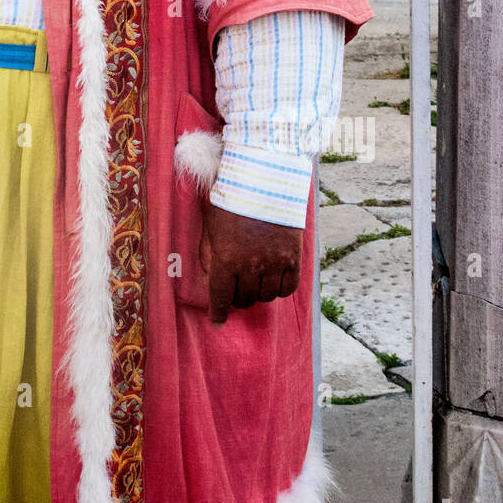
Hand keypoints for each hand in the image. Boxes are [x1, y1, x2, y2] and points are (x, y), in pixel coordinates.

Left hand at [199, 200, 302, 325]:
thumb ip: (209, 255)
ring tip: (255, 280)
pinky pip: (287, 288)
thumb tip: (210, 279)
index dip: (218, 313)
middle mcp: (250, 266)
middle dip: (237, 297)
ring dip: (258, 292)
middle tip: (236, 288)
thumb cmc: (233, 201)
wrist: (265, 180)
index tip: (218, 321)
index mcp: (226, 258)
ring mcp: (274, 263)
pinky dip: (279, 289)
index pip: (220, 297)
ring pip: (266, 296)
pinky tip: (273, 279)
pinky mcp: (293, 259)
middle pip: (244, 299)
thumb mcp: (211, 227)